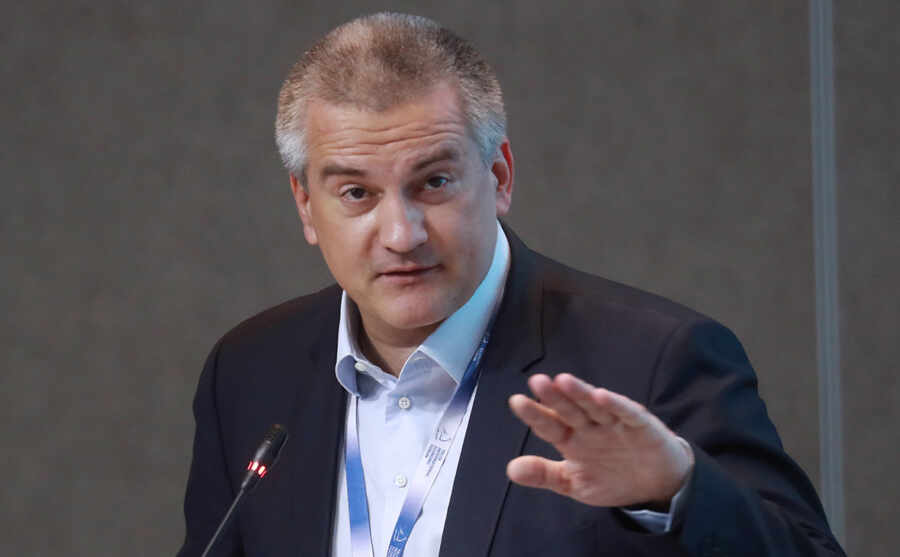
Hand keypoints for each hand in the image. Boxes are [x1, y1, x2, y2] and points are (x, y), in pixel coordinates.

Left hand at [507, 373, 693, 507]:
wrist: (657, 485)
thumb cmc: (613, 477)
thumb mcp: (573, 483)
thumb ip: (544, 474)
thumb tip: (511, 470)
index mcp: (572, 439)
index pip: (549, 424)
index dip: (534, 414)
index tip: (517, 401)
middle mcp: (590, 426)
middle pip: (569, 409)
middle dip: (554, 396)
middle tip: (536, 381)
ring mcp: (614, 423)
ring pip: (594, 405)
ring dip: (580, 393)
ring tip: (563, 381)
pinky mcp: (639, 424)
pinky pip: (626, 413)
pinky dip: (616, 405)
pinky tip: (602, 397)